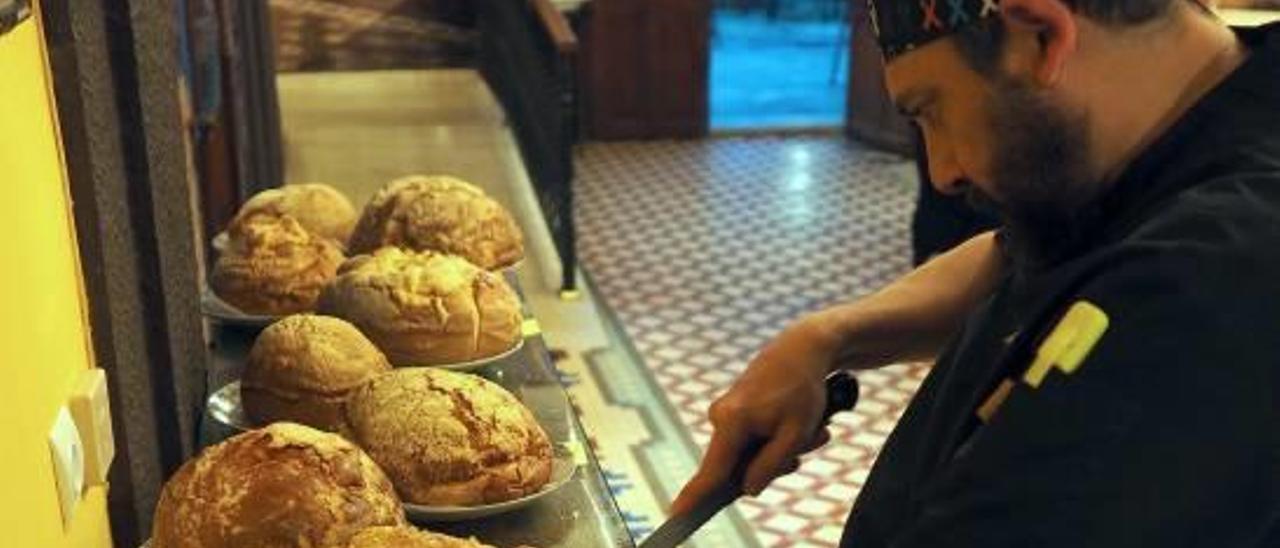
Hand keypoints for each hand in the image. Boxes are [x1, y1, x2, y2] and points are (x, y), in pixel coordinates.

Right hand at [669, 316, 842, 514]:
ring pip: (751, 453)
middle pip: (738, 466)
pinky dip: (777, 437)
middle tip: (812, 440)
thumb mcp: (795, 433)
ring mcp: (725, 413)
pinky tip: (802, 421)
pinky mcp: (734, 411)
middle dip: (776, 463)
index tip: (675, 515)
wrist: (804, 347)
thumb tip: (748, 490)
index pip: (711, 470)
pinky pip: (753, 439)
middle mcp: (720, 417)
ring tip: (815, 427)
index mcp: (731, 422)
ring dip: (783, 448)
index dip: (695, 497)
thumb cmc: (802, 389)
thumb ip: (770, 466)